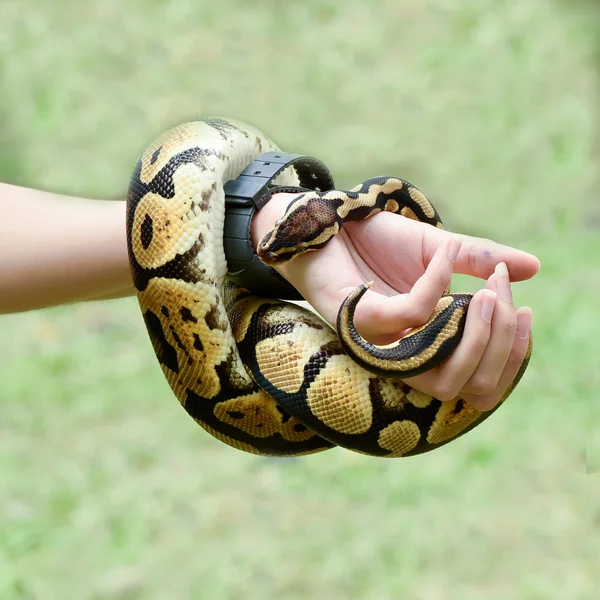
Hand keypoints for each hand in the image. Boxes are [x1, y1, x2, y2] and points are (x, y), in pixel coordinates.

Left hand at [251, 192, 538, 410]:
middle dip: (497, 343)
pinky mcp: (359, 322)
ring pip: (439, 368)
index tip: (526, 312)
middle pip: (464, 385)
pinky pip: (412, 315)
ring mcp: (379, 344)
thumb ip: (481, 261)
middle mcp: (403, 356)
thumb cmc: (381, 243)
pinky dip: (436, 284)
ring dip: (475, 328)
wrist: (333, 222)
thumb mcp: (441, 250)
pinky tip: (442, 255)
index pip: (477, 381)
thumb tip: (533, 268)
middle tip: (504, 295)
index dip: (509, 357)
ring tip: (489, 287)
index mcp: (425, 347)